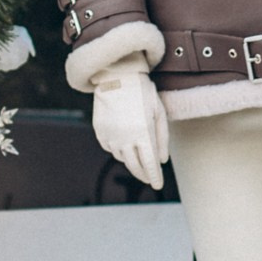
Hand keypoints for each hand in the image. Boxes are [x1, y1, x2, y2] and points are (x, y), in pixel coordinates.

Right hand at [91, 63, 169, 189]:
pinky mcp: (99, 131)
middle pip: (134, 166)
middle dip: (143, 175)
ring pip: (121, 158)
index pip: (149, 164)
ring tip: (138, 159)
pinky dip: (118, 150)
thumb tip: (161, 160)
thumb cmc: (142, 91)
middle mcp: (124, 138)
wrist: (116, 75)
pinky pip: (110, 148)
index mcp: (143, 133)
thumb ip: (162, 137)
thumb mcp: (158, 111)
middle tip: (149, 179)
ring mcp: (110, 135)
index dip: (154, 177)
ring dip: (131, 162)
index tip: (158, 185)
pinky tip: (125, 146)